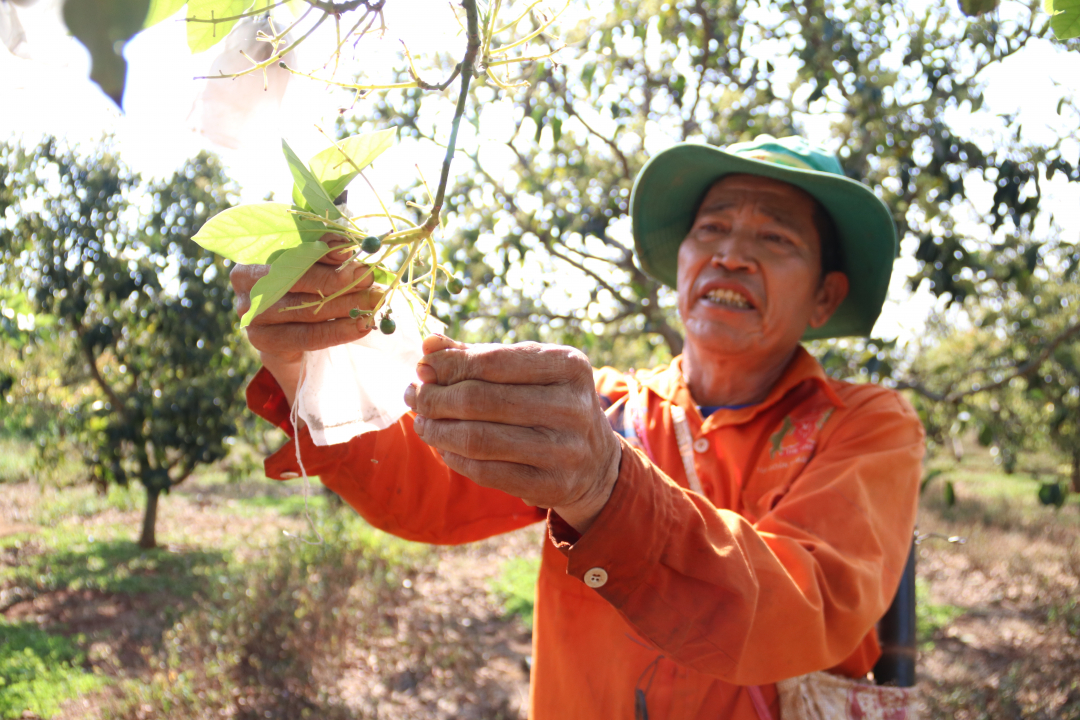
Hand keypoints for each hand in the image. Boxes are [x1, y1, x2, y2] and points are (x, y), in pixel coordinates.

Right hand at [230, 234, 382, 404]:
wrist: (288, 334)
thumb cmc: (303, 287)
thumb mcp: (312, 264)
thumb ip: (325, 252)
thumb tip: (348, 245)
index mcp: (255, 253)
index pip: (290, 248)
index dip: (321, 250)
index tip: (351, 250)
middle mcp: (247, 281)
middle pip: (297, 279)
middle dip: (338, 279)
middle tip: (369, 278)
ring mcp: (252, 313)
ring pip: (305, 309)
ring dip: (345, 306)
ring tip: (372, 302)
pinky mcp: (263, 340)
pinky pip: (307, 336)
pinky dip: (338, 331)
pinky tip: (361, 325)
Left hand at [404, 335, 621, 532]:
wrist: (596, 462)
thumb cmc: (550, 402)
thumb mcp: (528, 370)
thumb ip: (479, 356)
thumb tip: (428, 345)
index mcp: (569, 366)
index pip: (493, 361)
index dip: (449, 365)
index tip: (422, 368)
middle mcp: (572, 407)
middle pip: (480, 401)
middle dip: (436, 398)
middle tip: (415, 396)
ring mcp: (564, 450)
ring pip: (478, 440)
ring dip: (438, 431)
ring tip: (423, 422)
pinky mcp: (551, 485)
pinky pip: (486, 472)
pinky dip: (455, 459)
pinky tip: (444, 448)